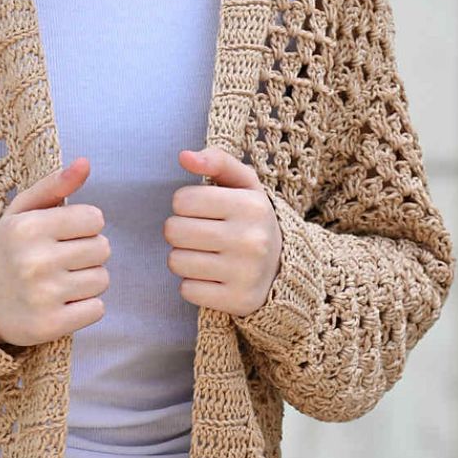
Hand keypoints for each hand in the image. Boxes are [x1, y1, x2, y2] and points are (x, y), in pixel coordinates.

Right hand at [0, 156, 109, 348]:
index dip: (85, 226)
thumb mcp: (22, 211)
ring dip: (88, 280)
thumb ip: (55, 185)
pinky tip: (63, 303)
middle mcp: (35, 260)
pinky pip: (97, 309)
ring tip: (61, 281)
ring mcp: (42, 295)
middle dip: (89, 253)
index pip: (95, 218)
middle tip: (63, 259)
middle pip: (103, 248)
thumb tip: (86, 163)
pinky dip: (86, 307)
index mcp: (28, 227)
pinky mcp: (49, 326)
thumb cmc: (9, 250)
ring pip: (102, 279)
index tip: (65, 235)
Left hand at [164, 146, 282, 315]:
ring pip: (176, 261)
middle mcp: (250, 239)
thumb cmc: (252, 219)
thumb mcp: (244, 184)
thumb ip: (216, 161)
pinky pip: (187, 290)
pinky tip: (212, 277)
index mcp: (251, 205)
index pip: (182, 200)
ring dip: (183, 257)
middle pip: (174, 231)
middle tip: (200, 234)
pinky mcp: (237, 301)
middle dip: (180, 231)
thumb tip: (184, 156)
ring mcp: (245, 273)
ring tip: (205, 254)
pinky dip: (193, 284)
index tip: (202, 210)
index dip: (185, 204)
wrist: (284, 268)